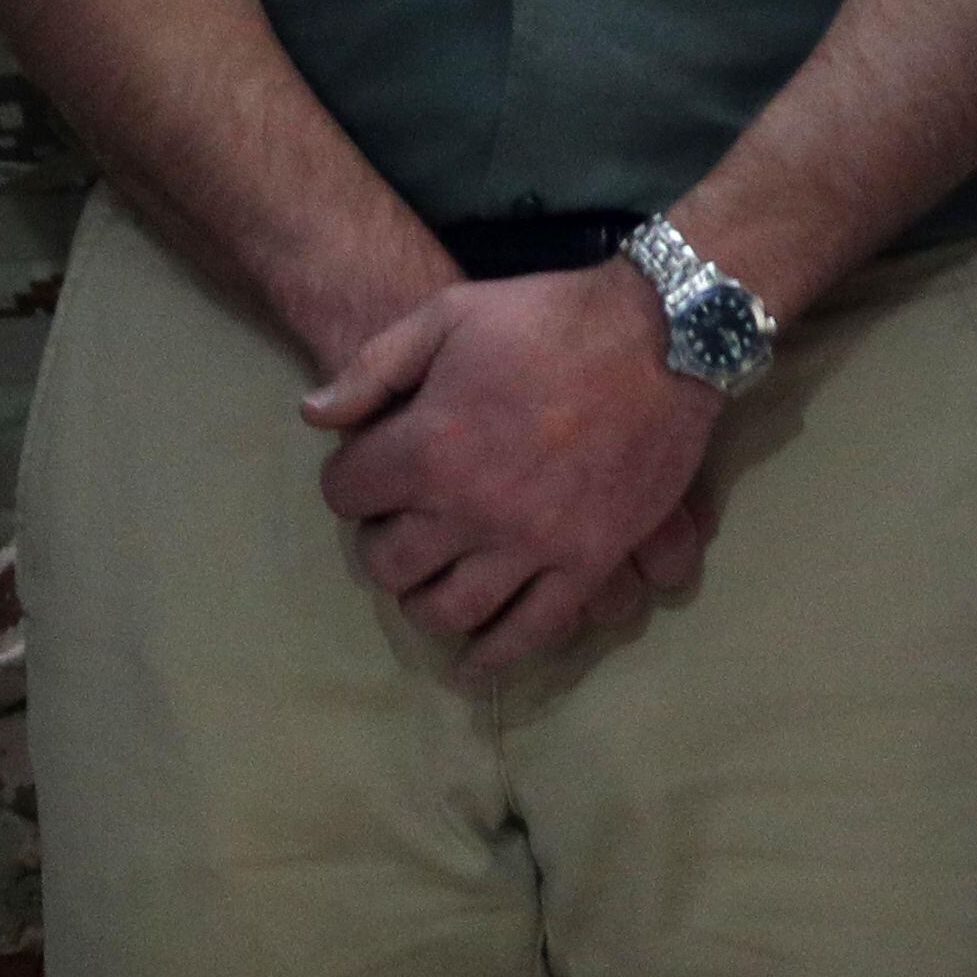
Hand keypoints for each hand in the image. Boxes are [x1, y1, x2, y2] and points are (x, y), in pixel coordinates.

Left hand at [306, 263, 722, 679]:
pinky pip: (532, 630)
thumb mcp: (450, 313)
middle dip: (381, 543)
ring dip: (425, 600)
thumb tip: (311, 417)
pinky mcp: (588, 561)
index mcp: (430, 445)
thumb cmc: (551, 317)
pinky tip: (474, 663)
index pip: (347, 492)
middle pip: (390, 561)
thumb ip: (374, 367)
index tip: (368, 471)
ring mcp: (532, 543)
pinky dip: (495, 656)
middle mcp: (471, 508)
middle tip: (399, 526)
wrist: (665, 333)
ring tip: (432, 581)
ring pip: (450, 607)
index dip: (350, 480)